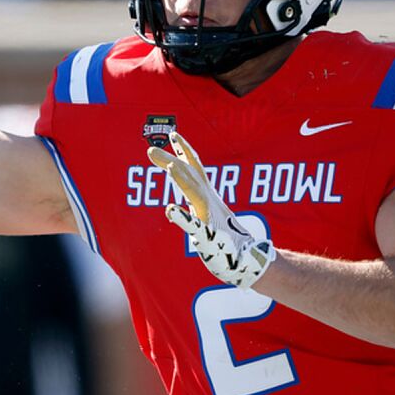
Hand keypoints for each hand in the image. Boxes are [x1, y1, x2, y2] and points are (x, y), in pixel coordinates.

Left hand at [147, 131, 274, 289]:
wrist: (245, 260)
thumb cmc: (225, 239)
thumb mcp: (207, 218)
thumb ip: (190, 212)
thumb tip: (171, 210)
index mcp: (207, 195)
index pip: (195, 168)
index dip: (185, 150)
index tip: (173, 134)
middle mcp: (209, 201)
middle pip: (189, 175)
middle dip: (171, 160)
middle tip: (150, 150)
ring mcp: (209, 217)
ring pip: (195, 194)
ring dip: (182, 180)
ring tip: (169, 166)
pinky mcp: (208, 236)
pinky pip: (194, 226)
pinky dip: (183, 217)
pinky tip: (170, 210)